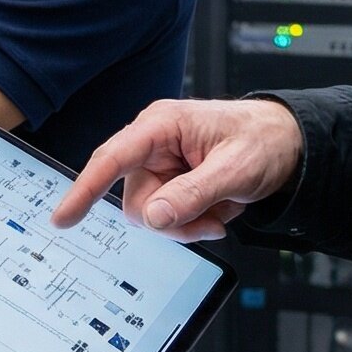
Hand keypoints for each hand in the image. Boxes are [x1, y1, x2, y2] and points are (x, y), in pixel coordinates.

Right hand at [54, 98, 303, 239]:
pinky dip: (192, 223)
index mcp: (162, 126)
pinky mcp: (170, 184)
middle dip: (171, 220)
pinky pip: (166, 218)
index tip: (63, 217)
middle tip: (210, 221)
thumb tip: (155, 217)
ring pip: (151, 215)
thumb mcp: (235, 169)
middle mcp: (154, 145)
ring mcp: (161, 166)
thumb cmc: (263, 141)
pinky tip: (216, 211)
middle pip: (136, 200)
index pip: (112, 158)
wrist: (288, 145)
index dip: (84, 189)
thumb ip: (193, 193)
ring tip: (219, 213)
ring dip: (186, 225)